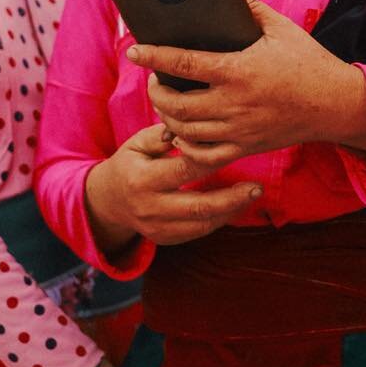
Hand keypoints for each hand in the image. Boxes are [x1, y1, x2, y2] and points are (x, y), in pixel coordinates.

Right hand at [85, 122, 261, 249]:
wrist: (109, 201)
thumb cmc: (130, 163)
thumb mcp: (138, 143)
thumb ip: (163, 135)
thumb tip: (190, 128)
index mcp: (142, 179)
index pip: (184, 170)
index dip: (210, 159)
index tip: (234, 150)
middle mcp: (149, 207)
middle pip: (197, 207)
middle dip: (231, 198)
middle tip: (257, 187)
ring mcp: (156, 228)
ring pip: (201, 225)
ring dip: (230, 211)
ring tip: (251, 195)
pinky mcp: (164, 239)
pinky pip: (197, 232)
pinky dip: (218, 220)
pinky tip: (235, 206)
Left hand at [127, 0, 365, 170]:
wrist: (337, 104)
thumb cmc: (308, 62)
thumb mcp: (279, 28)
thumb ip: (248, 6)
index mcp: (239, 71)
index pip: (184, 63)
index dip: (154, 56)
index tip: (135, 50)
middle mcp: (235, 104)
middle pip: (176, 105)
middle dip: (156, 92)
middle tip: (154, 79)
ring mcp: (239, 130)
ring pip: (185, 132)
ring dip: (167, 118)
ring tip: (165, 103)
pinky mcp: (247, 148)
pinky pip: (206, 156)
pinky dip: (186, 147)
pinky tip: (182, 134)